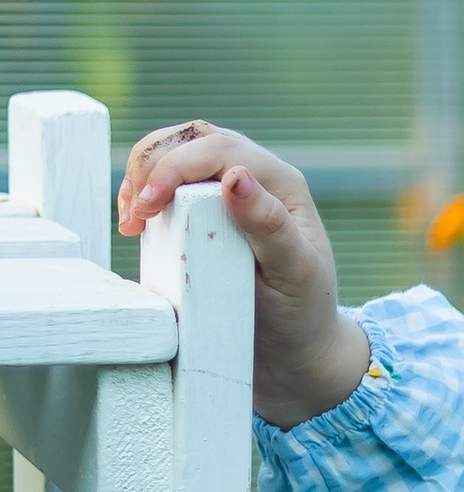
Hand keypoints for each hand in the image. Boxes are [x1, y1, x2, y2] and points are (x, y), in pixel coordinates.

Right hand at [116, 123, 370, 427]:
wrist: (297, 350)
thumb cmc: (302, 314)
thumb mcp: (295, 275)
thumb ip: (269, 227)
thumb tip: (235, 176)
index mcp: (281, 183)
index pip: (220, 149)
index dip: (175, 167)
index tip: (147, 207)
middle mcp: (257, 178)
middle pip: (193, 140)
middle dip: (152, 165)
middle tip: (134, 214)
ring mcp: (230, 191)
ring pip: (177, 153)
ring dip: (143, 174)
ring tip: (132, 219)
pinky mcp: (207, 211)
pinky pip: (170, 183)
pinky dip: (145, 193)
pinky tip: (135, 223)